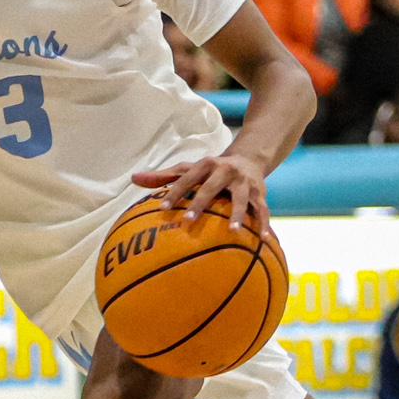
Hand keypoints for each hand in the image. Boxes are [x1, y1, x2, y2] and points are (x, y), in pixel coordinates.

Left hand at [132, 149, 270, 231]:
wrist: (249, 158)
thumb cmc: (210, 170)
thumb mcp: (188, 169)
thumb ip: (163, 177)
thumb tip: (133, 178)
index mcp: (206, 165)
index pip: (186, 178)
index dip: (174, 192)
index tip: (162, 209)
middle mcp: (225, 171)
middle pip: (211, 187)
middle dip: (200, 202)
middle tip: (188, 221)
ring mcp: (244, 183)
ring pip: (242, 199)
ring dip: (239, 214)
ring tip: (233, 232)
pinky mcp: (260, 193)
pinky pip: (263, 210)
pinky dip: (265, 224)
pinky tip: (264, 240)